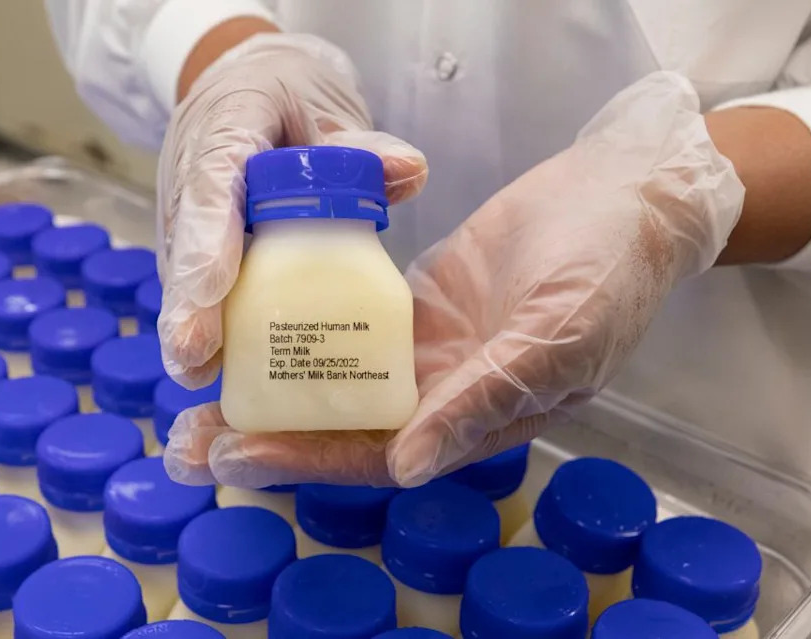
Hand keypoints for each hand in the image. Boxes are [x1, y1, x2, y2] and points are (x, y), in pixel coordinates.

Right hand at [157, 32, 427, 385]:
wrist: (242, 86)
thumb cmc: (287, 96)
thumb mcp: (325, 106)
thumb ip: (361, 145)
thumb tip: (410, 171)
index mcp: (225, 127)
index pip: (211, 183)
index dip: (210, 240)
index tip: (212, 289)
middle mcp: (192, 172)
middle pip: (185, 240)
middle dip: (187, 302)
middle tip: (194, 357)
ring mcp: (186, 207)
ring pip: (182, 265)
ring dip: (189, 320)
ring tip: (200, 373)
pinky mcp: (193, 236)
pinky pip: (195, 276)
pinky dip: (204, 316)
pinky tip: (215, 362)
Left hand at [163, 71, 744, 487]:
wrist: (622, 199)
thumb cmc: (608, 272)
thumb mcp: (555, 337)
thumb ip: (485, 398)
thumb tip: (409, 462)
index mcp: (478, 420)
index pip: (381, 458)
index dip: (309, 461)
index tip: (238, 455)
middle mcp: (444, 396)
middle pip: (344, 428)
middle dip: (269, 436)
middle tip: (188, 438)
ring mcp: (427, 349)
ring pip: (338, 380)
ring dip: (275, 388)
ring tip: (202, 390)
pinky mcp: (416, 303)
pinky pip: (350, 321)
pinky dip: (303, 330)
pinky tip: (254, 328)